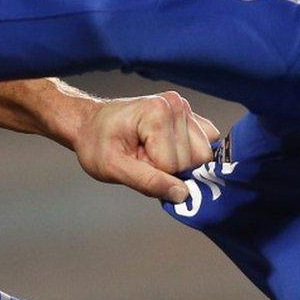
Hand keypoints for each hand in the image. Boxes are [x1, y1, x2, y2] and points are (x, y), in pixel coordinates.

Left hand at [72, 92, 221, 202]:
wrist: (92, 125)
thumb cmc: (98, 143)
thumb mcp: (112, 168)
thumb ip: (147, 182)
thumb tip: (182, 195)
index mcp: (157, 112)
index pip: (173, 165)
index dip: (153, 172)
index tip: (133, 160)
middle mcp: (176, 105)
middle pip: (193, 161)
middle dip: (168, 169)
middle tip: (141, 157)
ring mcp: (186, 109)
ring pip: (203, 157)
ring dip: (178, 164)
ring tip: (151, 152)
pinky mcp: (192, 117)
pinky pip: (207, 146)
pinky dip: (189, 156)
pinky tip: (167, 149)